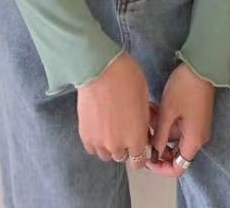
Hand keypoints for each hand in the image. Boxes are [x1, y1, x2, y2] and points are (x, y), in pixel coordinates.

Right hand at [76, 51, 150, 169]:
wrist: (100, 69)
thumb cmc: (127, 78)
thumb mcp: (145, 99)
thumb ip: (143, 121)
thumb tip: (141, 129)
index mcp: (136, 138)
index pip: (139, 161)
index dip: (140, 152)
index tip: (138, 143)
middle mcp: (118, 146)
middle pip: (122, 157)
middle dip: (125, 146)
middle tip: (124, 128)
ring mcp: (99, 142)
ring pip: (106, 155)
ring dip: (109, 146)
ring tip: (110, 128)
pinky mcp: (85, 134)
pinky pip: (91, 148)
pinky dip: (96, 142)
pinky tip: (98, 128)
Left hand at [146, 62, 214, 176]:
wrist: (201, 66)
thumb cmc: (184, 89)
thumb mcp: (168, 112)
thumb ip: (160, 136)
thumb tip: (154, 153)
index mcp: (193, 141)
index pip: (178, 168)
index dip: (161, 168)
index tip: (146, 159)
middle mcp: (197, 137)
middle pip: (174, 152)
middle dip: (157, 142)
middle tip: (142, 130)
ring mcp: (196, 126)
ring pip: (173, 135)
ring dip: (159, 127)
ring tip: (146, 111)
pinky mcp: (194, 116)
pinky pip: (177, 124)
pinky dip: (165, 119)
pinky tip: (154, 107)